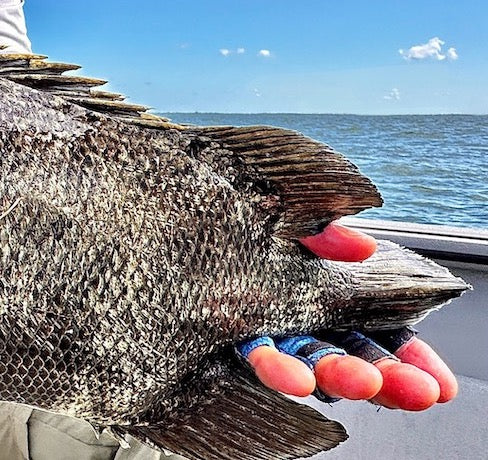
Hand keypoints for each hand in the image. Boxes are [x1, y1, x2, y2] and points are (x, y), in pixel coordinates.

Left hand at [239, 223, 457, 409]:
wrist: (188, 225)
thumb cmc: (249, 220)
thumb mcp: (296, 219)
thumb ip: (327, 233)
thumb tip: (361, 247)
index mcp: (329, 292)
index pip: (381, 331)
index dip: (411, 359)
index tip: (439, 387)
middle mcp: (303, 318)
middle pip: (352, 353)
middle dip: (387, 375)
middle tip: (415, 392)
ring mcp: (269, 330)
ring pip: (309, 361)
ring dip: (337, 376)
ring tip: (363, 384)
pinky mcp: (231, 336)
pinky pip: (257, 355)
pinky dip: (278, 367)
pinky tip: (297, 379)